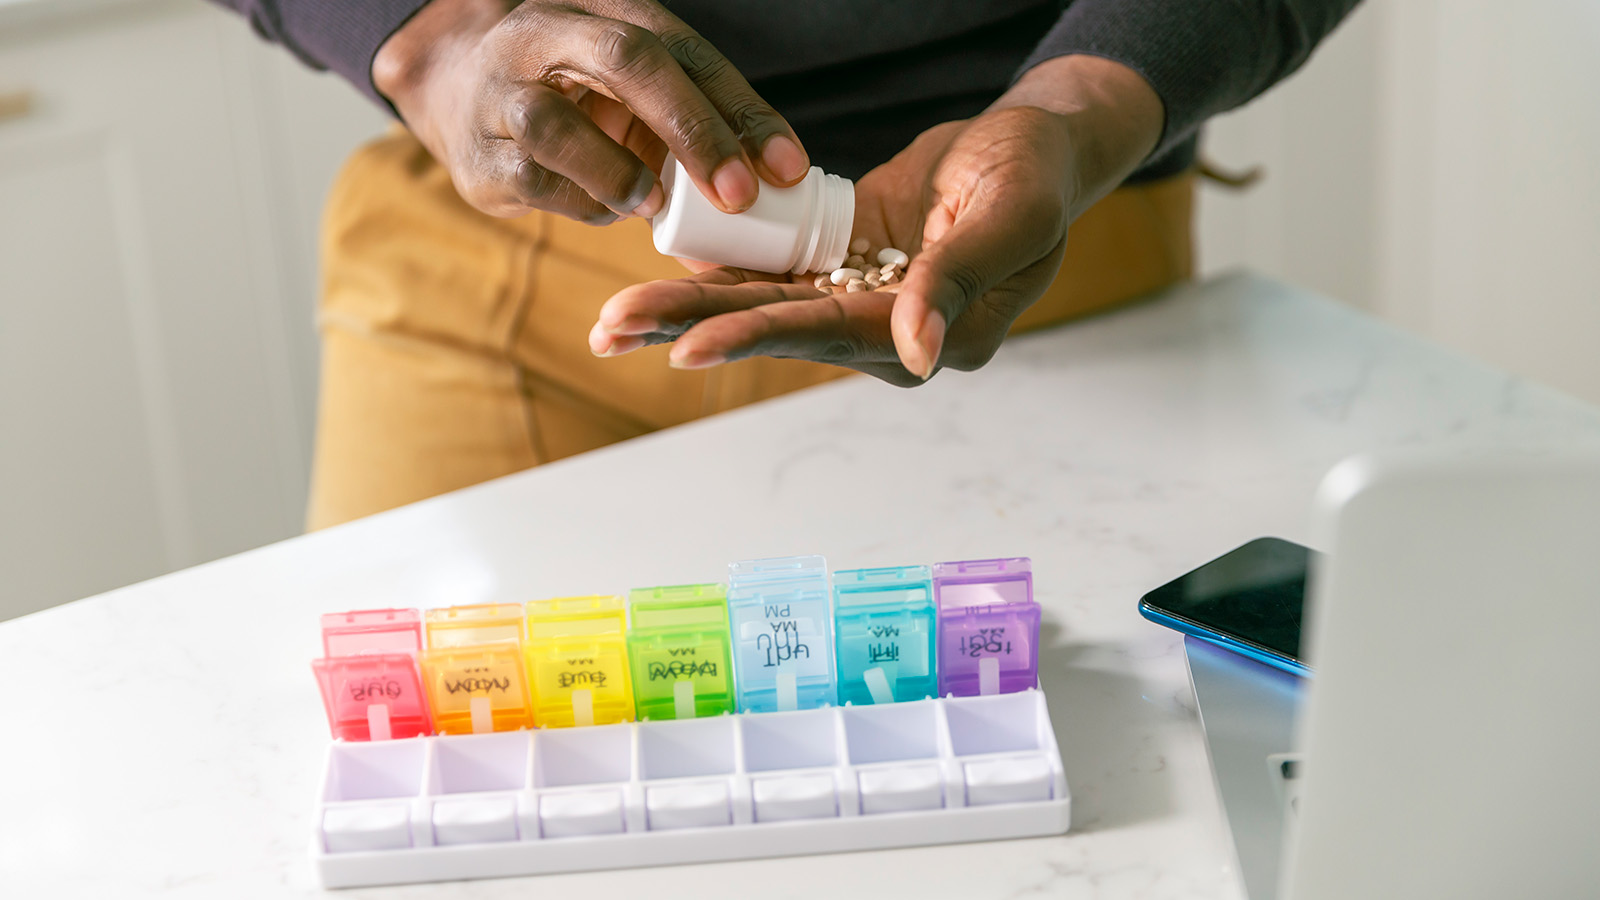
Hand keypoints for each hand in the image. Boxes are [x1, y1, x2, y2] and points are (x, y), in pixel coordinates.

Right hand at [373, 0, 809, 221]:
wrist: (460, 90)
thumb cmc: (578, 92)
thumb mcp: (636, 87)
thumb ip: (698, 119)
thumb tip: (778, 187)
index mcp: (605, 9)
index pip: (686, 49)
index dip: (740, 108)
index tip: (788, 168)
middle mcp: (548, 34)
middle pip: (627, 59)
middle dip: (692, 129)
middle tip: (738, 194)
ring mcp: (503, 92)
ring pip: (556, 126)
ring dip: (619, 173)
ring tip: (653, 203)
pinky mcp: (479, 154)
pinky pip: (534, 182)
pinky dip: (582, 204)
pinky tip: (608, 209)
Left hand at [587, 55, 1162, 383]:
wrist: (1035, 146)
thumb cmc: (1034, 174)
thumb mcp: (1009, 216)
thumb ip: (956, 281)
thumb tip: (916, 354)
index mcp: (934, 335)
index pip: (830, 336)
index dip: (757, 337)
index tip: (686, 347)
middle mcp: (888, 334)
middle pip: (777, 330)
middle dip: (692, 329)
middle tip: (612, 332)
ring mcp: (861, 304)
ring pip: (762, 309)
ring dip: (688, 312)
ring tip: (613, 322)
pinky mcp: (842, 271)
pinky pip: (771, 278)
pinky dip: (717, 280)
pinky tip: (657, 286)